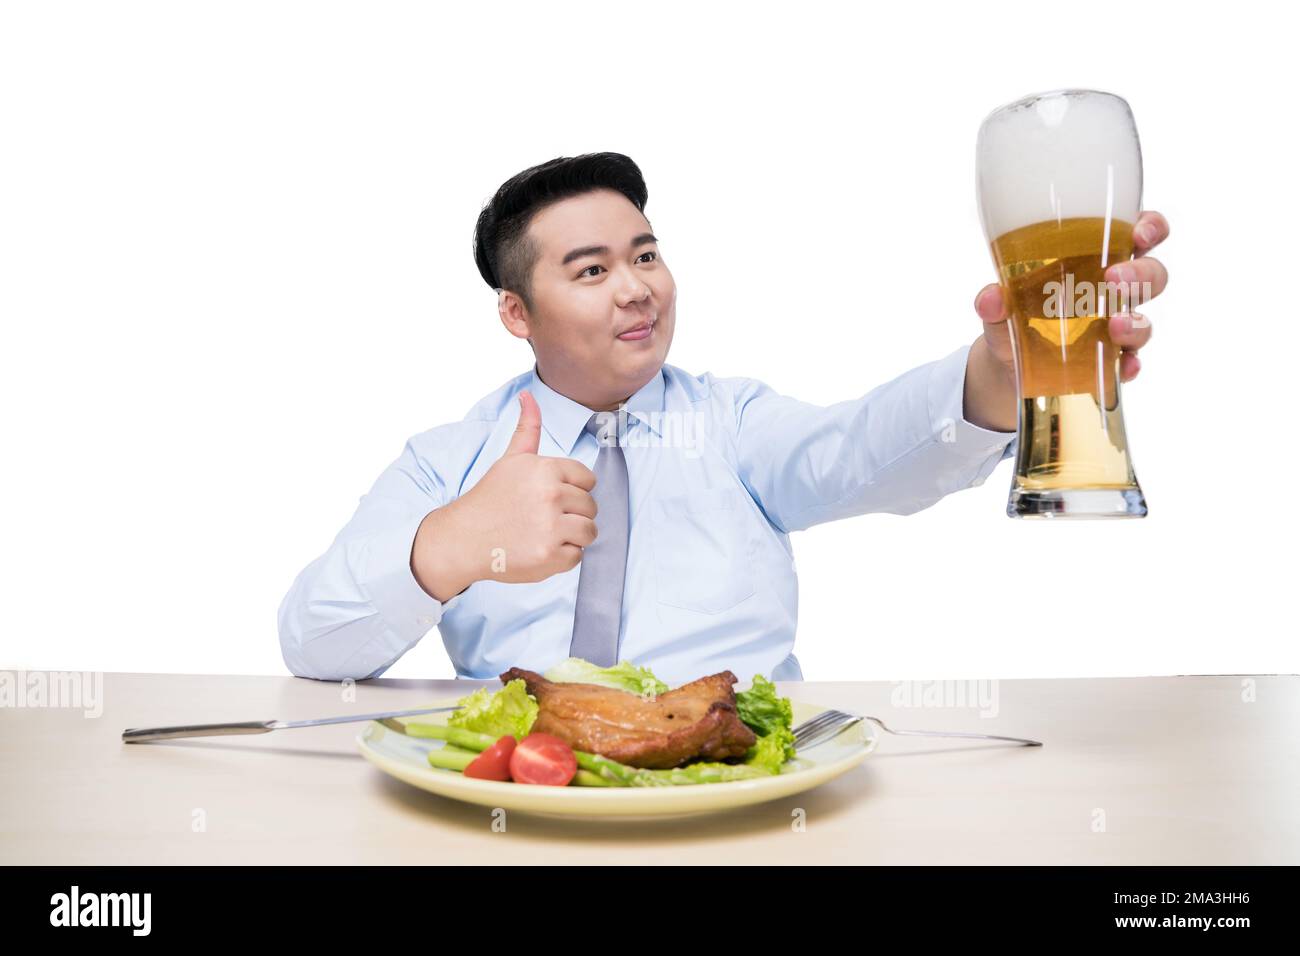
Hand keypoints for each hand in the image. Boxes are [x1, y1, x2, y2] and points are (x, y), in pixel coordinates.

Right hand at [411, 391, 597, 600]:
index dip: (571, 491)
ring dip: (571, 536)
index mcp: (546, 469)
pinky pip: (577, 556)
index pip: (587, 480)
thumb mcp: (510, 460)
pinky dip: (562, 557)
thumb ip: (528, 428)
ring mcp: (551, 527)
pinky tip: (539, 549)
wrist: (463, 538)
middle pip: (590, 506)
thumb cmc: (489, 499)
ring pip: (589, 531)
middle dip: (571, 514)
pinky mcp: (550, 555)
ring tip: (545, 534)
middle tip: (543, 518)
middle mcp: (551, 495)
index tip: (549, 498)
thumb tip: (528, 395)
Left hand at [965, 210, 1170, 430]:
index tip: (1141, 231)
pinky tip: (1123, 366)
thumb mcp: (1000, 307)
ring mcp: (1115, 329)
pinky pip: (1130, 363)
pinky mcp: (1109, 363)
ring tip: (1115, 326)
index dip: (1150, 227)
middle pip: (1152, 276)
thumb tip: (989, 298)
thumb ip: (995, 301)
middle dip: (1142, 274)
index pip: (1137, 234)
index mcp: (1095, 260)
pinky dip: (1130, 365)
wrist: (1006, 366)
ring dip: (1136, 322)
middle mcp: (1113, 293)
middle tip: (1114, 279)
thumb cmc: (1015, 316)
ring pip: (1144, 320)